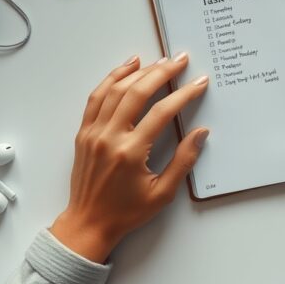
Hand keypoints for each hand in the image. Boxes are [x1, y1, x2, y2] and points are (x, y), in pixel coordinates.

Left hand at [50, 53, 209, 262]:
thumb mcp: (162, 193)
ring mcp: (94, 132)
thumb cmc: (126, 212)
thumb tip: (200, 134)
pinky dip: (111, 78)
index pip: (162, 112)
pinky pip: (96, 98)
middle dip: (162, 72)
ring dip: (138, 71)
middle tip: (180, 60)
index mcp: (131, 152)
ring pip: (116, 90)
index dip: (183, 94)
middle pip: (138, 92)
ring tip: (158, 60)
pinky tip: (126, 68)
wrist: (88, 223)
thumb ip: (183, 161)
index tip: (199, 83)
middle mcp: (110, 137)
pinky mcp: (84, 132)